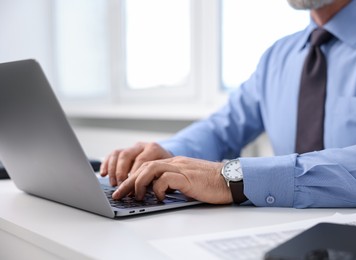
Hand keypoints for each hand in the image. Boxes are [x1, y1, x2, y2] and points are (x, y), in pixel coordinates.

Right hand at [100, 142, 172, 185]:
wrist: (168, 160)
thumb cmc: (167, 169)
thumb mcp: (167, 172)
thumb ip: (159, 179)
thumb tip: (152, 192)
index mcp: (154, 149)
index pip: (141, 161)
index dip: (136, 176)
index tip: (133, 189)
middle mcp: (142, 146)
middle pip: (127, 155)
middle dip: (121, 172)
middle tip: (120, 186)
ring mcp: (132, 147)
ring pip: (118, 154)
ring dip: (113, 170)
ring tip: (113, 184)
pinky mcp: (125, 151)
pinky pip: (112, 155)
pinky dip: (106, 164)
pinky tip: (103, 174)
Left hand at [112, 156, 232, 204]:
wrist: (231, 179)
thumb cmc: (212, 183)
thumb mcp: (188, 182)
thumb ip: (174, 183)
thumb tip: (158, 193)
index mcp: (175, 163)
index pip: (147, 166)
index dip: (132, 177)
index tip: (122, 189)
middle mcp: (175, 163)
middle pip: (144, 167)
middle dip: (128, 181)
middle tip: (118, 194)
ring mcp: (180, 168)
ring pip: (150, 169)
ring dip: (138, 183)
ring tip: (135, 196)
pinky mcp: (186, 177)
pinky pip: (165, 179)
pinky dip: (157, 189)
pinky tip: (159, 197)